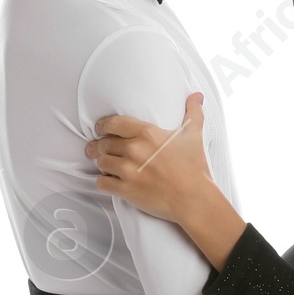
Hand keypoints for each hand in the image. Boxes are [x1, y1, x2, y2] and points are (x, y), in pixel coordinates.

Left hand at [89, 91, 212, 223]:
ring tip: (105, 166)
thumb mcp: (193, 136)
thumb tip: (197, 96)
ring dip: (102, 164)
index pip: (114, 123)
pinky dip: (103, 182)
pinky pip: (102, 183)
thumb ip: (193, 113)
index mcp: (147, 133)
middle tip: (96, 149)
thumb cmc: (194, 169)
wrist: (194, 199)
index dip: (103, 126)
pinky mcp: (126, 190)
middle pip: (105, 143)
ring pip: (101, 162)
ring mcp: (128, 170)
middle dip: (99, 146)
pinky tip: (108, 181)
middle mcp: (134, 149)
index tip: (100, 129)